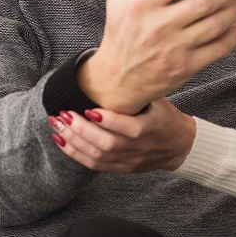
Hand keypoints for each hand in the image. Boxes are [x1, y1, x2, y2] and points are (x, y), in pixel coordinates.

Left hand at [49, 98, 195, 172]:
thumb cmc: (165, 117)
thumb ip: (136, 90)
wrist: (178, 146)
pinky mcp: (121, 168)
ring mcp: (129, 161)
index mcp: (151, 128)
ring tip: (57, 125)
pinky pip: (94, 164)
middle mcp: (139, 147)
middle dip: (80, 129)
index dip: (106, 120)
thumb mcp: (158, 100)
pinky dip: (75, 153)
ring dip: (73, 141)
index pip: (127, 128)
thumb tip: (110, 67)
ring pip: (97, 156)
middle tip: (63, 114)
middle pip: (106, 144)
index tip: (87, 108)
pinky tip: (61, 141)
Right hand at [78, 0, 235, 113]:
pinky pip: (217, 49)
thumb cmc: (121, 35)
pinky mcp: (185, 67)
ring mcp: (173, 48)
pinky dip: (234, 35)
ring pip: (214, 24)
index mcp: (141, 5)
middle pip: (202, 2)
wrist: (118, 80)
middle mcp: (158, 27)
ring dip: (235, 9)